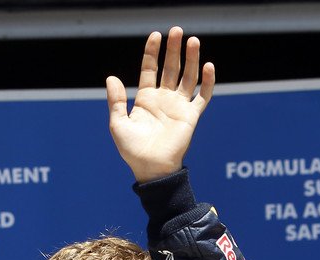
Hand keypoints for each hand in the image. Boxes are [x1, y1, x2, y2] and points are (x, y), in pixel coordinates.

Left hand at [106, 27, 214, 182]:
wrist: (151, 169)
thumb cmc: (132, 150)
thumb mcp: (118, 124)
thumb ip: (116, 101)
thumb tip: (111, 78)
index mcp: (145, 99)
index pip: (150, 69)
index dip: (152, 52)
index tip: (156, 35)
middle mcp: (163, 99)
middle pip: (170, 68)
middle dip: (174, 49)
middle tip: (177, 31)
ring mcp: (178, 106)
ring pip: (188, 76)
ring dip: (191, 59)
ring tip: (193, 41)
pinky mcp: (191, 116)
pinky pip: (202, 96)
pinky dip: (207, 82)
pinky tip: (208, 66)